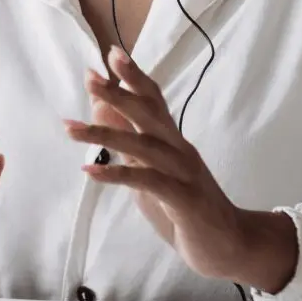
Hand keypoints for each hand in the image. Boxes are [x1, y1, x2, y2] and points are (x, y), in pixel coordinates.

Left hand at [64, 47, 297, 292]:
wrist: (231, 246)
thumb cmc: (187, 209)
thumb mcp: (152, 174)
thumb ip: (129, 146)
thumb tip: (102, 112)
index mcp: (173, 141)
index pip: (154, 100)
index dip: (133, 77)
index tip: (110, 54)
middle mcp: (180, 150)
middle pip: (149, 113)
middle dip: (118, 93)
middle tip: (90, 76)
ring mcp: (183, 173)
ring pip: (143, 145)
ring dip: (104, 134)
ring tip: (70, 128)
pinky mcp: (183, 200)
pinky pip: (147, 181)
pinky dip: (118, 174)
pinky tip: (90, 171)